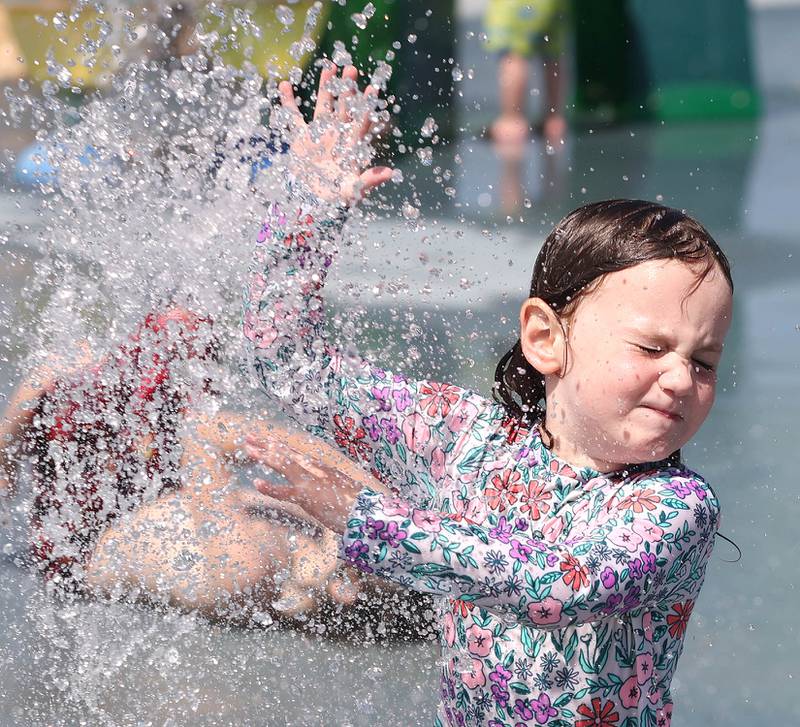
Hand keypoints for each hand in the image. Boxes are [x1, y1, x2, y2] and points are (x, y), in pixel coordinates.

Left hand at [245, 432, 366, 533]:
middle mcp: (315, 470)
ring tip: (247, 448)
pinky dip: (270, 488)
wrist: (367, 512)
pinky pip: (284, 492)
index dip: (280, 446)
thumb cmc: (360, 505)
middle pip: (286, 453)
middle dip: (266, 445)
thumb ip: (332, 488)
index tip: (266, 440)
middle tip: (248, 437)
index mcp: (322, 469)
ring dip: (264, 456)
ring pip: (282, 464)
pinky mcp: (307, 497)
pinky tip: (256, 482)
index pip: (297, 454)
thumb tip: (326, 491)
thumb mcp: (343, 492)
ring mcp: (309, 482)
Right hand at [276, 63, 393, 203]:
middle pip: (345, 108)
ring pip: (323, 106)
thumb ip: (369, 180)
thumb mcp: (352, 190)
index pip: (362, 121)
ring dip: (326, 87)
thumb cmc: (335, 197)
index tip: (373, 88)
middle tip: (351, 68)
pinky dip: (288, 103)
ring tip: (329, 67)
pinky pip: (293, 118)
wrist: (311, 201)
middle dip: (348, 89)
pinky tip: (285, 85)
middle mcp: (337, 136)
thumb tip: (391, 173)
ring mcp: (319, 134)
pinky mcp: (301, 138)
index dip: (367, 105)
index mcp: (351, 146)